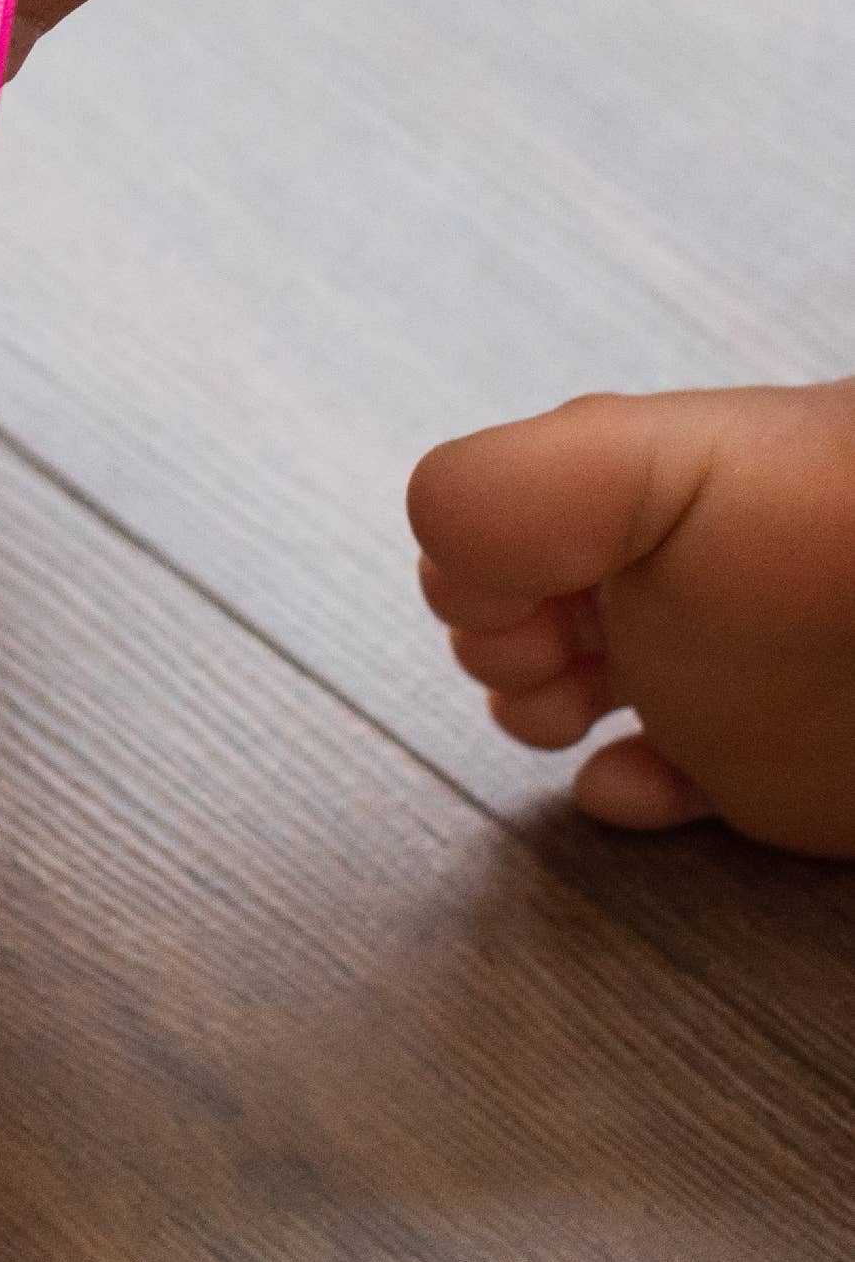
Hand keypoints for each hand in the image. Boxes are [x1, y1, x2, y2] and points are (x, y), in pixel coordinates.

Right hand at [411, 376, 854, 857]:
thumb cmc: (818, 520)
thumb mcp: (627, 463)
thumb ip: (500, 491)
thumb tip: (444, 572)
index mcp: (608, 499)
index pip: (476, 532)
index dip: (467, 585)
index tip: (512, 614)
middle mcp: (647, 583)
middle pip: (512, 616)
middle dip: (494, 650)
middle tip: (542, 662)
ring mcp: (700, 677)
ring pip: (569, 699)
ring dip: (534, 716)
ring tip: (564, 715)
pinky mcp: (754, 770)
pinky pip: (660, 792)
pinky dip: (621, 798)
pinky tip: (625, 786)